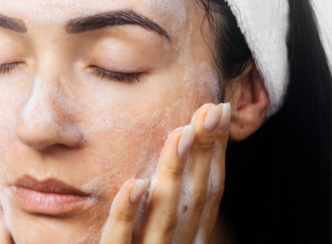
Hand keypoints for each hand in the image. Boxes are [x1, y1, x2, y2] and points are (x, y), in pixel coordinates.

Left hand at [101, 102, 230, 243]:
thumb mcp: (161, 230)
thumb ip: (169, 205)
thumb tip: (181, 161)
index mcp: (189, 235)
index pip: (207, 189)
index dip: (215, 151)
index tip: (219, 112)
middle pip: (195, 195)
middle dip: (204, 150)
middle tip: (210, 110)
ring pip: (166, 214)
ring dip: (174, 172)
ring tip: (182, 133)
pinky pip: (121, 240)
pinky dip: (127, 212)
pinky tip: (134, 183)